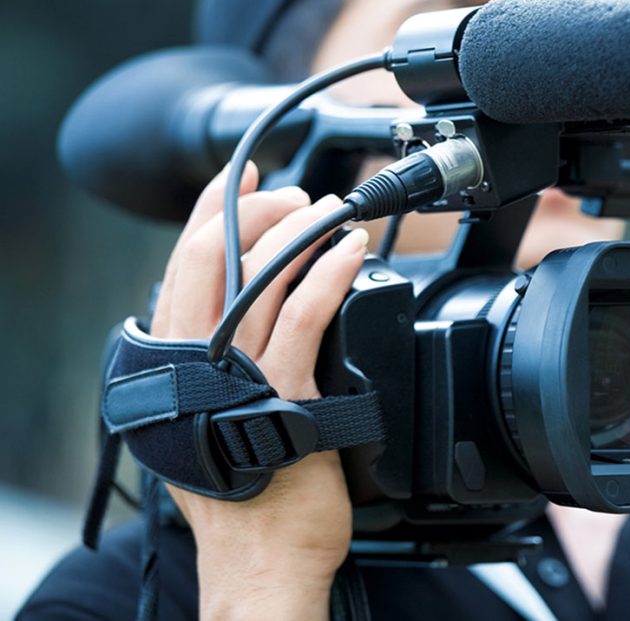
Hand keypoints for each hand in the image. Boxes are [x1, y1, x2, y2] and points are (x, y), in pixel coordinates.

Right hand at [150, 164, 368, 619]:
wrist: (264, 556)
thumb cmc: (248, 491)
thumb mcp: (214, 415)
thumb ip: (217, 363)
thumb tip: (244, 308)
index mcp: (175, 359)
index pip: (186, 263)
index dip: (216, 209)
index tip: (252, 179)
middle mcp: (194, 360)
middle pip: (212, 255)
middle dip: (258, 211)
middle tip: (298, 198)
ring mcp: (236, 375)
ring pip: (258, 277)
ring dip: (300, 232)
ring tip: (333, 212)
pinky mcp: (283, 394)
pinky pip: (302, 318)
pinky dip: (328, 275)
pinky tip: (350, 252)